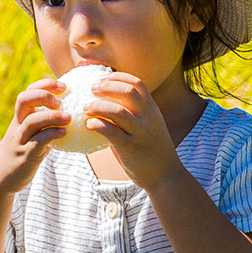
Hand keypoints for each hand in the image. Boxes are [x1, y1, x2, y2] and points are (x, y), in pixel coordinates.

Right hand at [0, 77, 68, 196]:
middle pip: (24, 101)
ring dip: (51, 116)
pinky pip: (37, 142)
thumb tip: (70, 117)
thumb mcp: (30, 137)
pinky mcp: (25, 157)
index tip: (62, 85)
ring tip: (69, 117)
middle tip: (61, 98)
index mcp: (19, 119)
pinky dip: (51, 135)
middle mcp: (17, 127)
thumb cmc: (20, 156)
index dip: (44, 85)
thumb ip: (44, 127)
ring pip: (31, 121)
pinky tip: (64, 133)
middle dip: (43, 94)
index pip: (27, 93)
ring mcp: (20, 141)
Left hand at [83, 72, 185, 191]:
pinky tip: (89, 124)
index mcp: (152, 110)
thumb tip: (106, 103)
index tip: (102, 78)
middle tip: (91, 89)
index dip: (118, 77)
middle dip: (107, 87)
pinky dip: (97, 125)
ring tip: (86, 107)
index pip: (137, 84)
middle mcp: (148, 118)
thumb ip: (133, 114)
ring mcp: (140, 133)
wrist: (165, 175)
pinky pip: (111, 132)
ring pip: (118, 112)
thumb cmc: (152, 150)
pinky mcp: (131, 148)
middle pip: (128, 92)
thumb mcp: (148, 126)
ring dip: (98, 106)